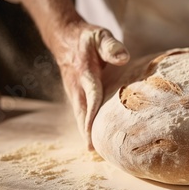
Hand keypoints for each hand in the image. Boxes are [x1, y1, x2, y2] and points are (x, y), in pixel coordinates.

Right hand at [11, 0, 129, 147]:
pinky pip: (82, 114)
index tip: (94, 132)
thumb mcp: (99, 35)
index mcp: (84, 73)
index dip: (93, 115)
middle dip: (88, 133)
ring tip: (98, 153)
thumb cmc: (86, 39)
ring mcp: (74, 93)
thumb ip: (111, 46)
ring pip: (80, 117)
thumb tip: (123, 58)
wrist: (64, 38)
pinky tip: (96, 140)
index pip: (92, 96)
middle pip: (82, 114)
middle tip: (96, 153)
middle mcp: (77, 87)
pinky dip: (87, 127)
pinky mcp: (76, 96)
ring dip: (87, 134)